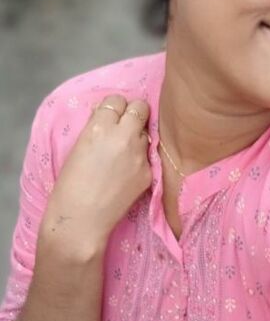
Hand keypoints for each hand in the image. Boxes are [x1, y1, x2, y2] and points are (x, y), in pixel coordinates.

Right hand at [43, 95, 152, 245]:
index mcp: (99, 128)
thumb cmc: (70, 186)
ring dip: (137, 137)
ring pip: (146, 133)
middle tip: (125, 126)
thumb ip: (95, 128)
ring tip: (123, 154)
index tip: (111, 116)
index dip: (114, 107)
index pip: (117, 100)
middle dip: (134, 113)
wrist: (81, 220)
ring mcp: (139, 155)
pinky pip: (147, 157)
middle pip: (140, 107)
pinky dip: (140, 160)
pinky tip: (126, 173)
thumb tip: (106, 114)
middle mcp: (123, 137)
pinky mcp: (149, 172)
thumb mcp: (78, 148)